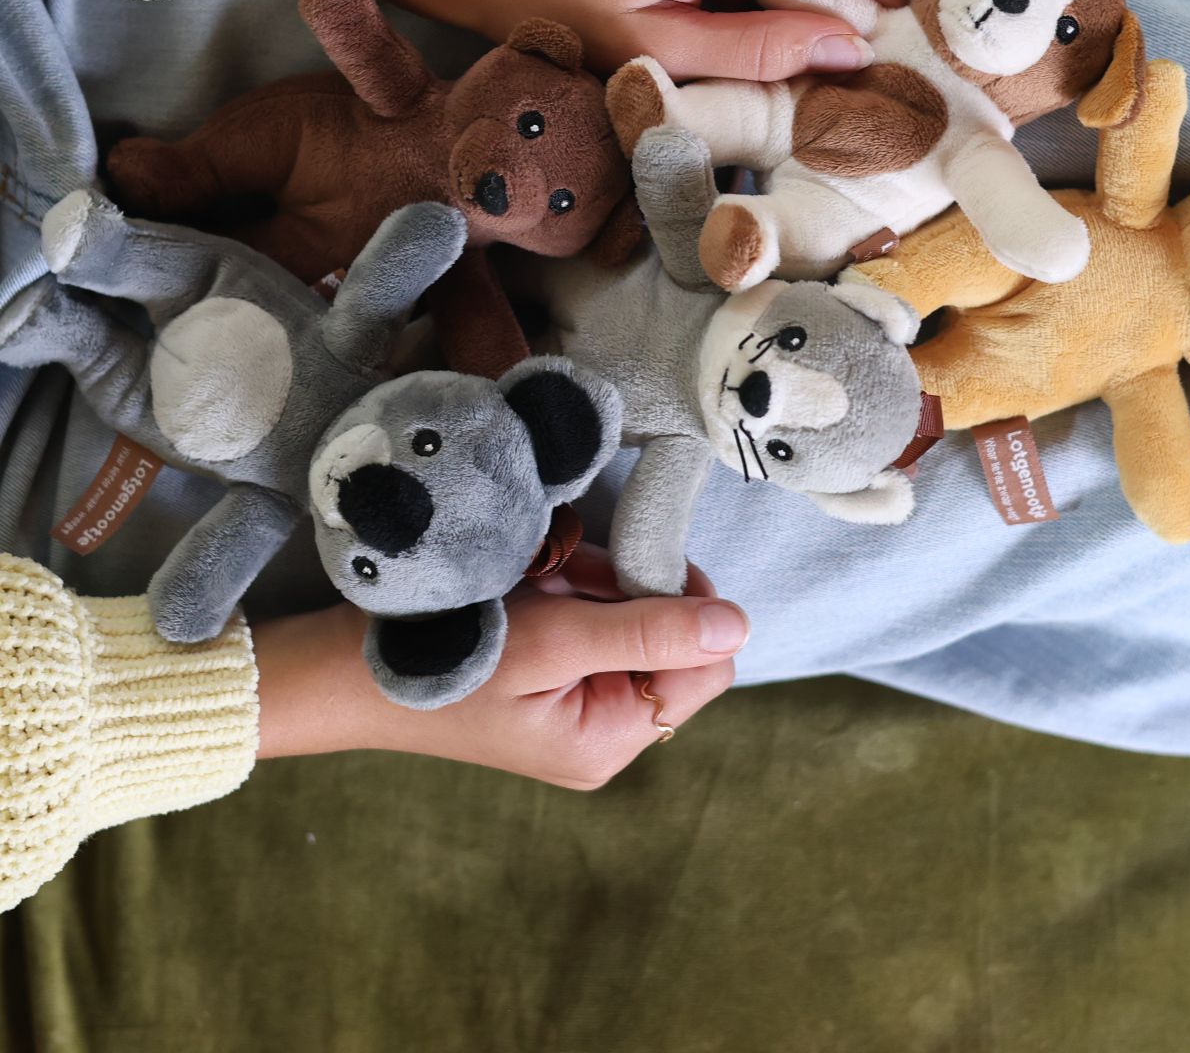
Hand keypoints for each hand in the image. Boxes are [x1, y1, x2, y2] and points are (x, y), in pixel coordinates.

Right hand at [253, 546, 746, 788]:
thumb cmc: (446, 662)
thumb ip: (647, 630)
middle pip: (668, 637)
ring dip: (593, 579)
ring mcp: (572, 696)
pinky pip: (586, 612)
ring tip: (540, 574)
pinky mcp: (545, 667)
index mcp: (610, 738)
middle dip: (628, 588)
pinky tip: (529, 576)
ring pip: (626, 614)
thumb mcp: (553, 643)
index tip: (640, 560)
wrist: (342, 670)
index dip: (689, 608)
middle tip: (570, 569)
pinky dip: (566, 582)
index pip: (705, 669)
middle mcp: (601, 726)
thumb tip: (738, 622)